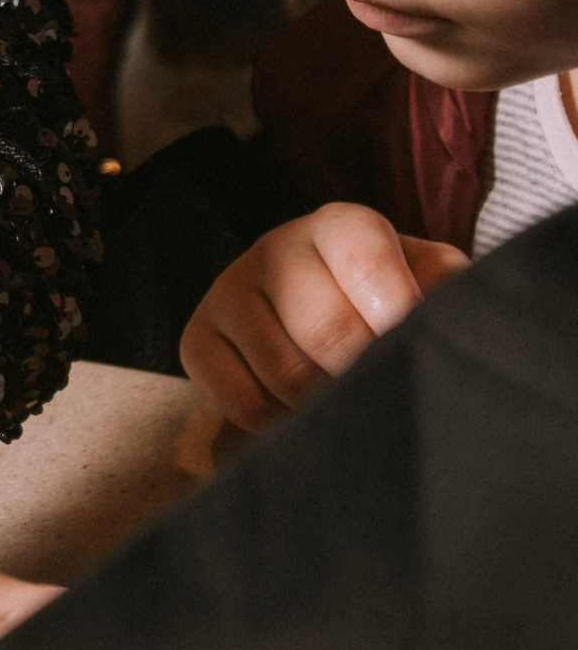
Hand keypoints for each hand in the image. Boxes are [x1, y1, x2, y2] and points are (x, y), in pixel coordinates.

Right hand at [181, 202, 467, 428]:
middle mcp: (275, 248)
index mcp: (339, 225)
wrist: (305, 308)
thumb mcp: (423, 277)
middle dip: (363, 373)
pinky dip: (281, 424)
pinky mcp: (197, 340)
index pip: (366, 259)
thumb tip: (453, 315)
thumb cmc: (382, 299)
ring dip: (326, 406)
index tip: (411, 346)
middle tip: (385, 391)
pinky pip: (243, 402)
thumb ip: (444, 287)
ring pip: (284, 374)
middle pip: (326, 329)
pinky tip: (300, 414)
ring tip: (349, 406)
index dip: (396, 311)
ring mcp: (228, 292)